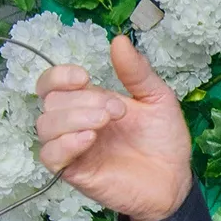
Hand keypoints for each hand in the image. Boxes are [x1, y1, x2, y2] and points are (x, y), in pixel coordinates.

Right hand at [34, 35, 194, 220]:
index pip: (51, 84)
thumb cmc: (164, 141)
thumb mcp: (157, 98)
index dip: (58, 76)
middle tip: (117, 111)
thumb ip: (137, 72)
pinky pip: (51, 157)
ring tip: (105, 121)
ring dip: (73, 118)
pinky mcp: (75, 173)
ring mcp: (73, 149)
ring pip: (45, 126)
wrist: (175, 179)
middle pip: (50, 102)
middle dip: (82, 100)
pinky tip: (90, 138)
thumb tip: (119, 40)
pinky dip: (66, 144)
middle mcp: (76, 124)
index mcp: (89, 102)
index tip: (83, 77)